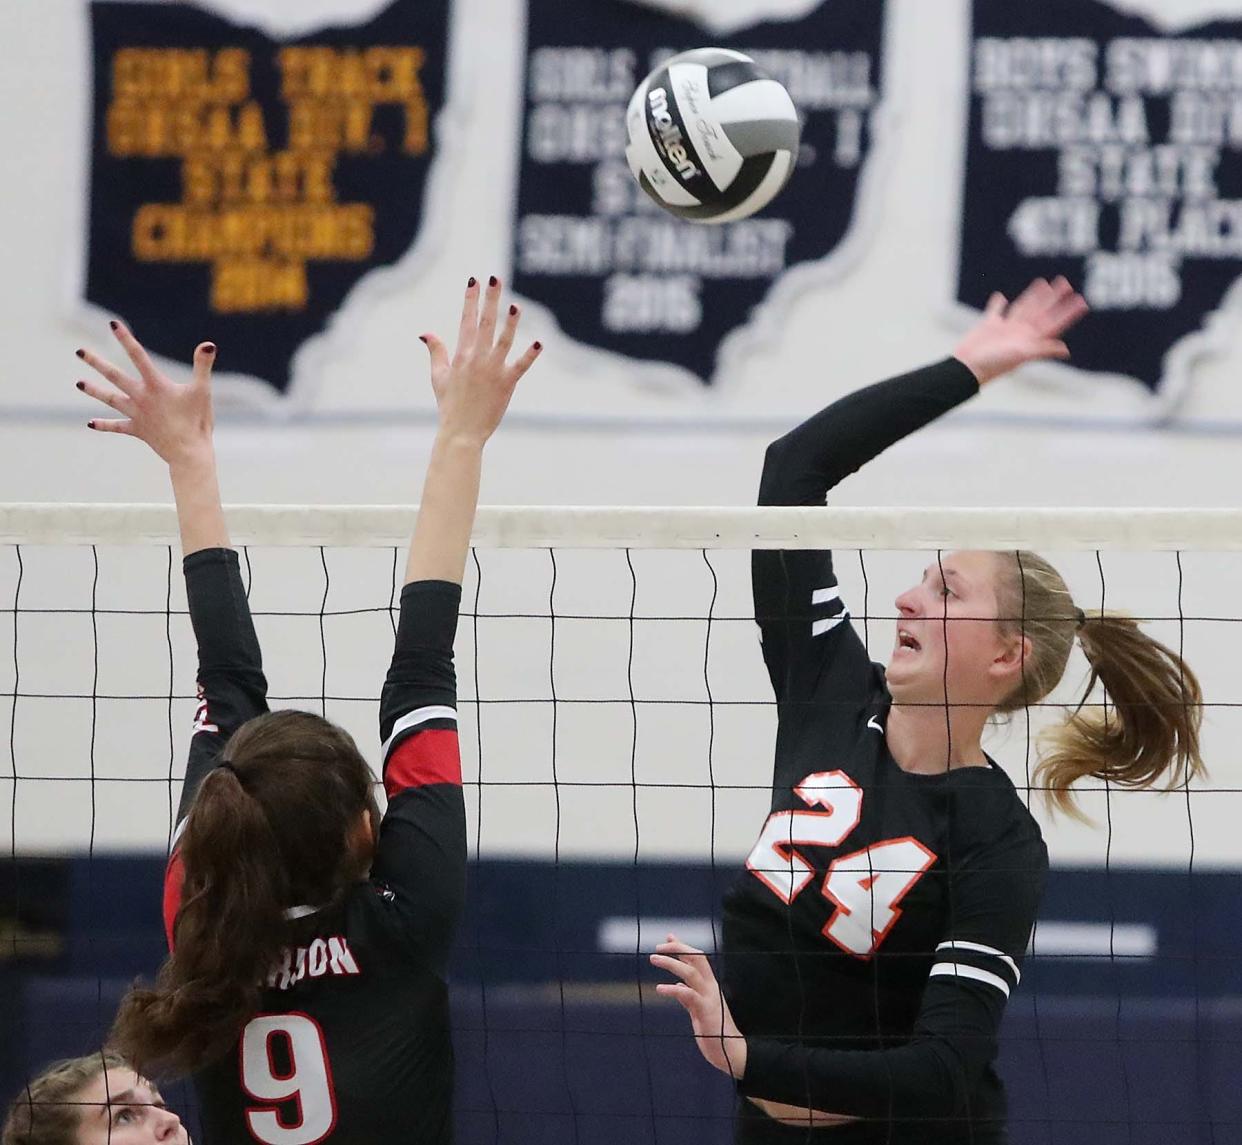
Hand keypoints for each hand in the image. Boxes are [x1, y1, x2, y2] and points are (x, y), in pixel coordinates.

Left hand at [77, 323, 216, 469]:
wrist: (189, 453)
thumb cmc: (197, 421)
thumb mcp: (202, 391)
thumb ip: (203, 366)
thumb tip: (209, 345)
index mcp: (156, 385)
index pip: (138, 356)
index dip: (126, 339)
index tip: (112, 324)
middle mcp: (141, 397)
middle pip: (114, 376)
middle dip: (96, 363)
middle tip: (79, 352)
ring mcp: (137, 414)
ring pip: (111, 399)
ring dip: (94, 390)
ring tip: (79, 383)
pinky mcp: (138, 430)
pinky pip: (118, 427)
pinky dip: (105, 425)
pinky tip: (90, 423)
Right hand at [421, 276, 540, 444]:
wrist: (461, 432)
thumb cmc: (449, 404)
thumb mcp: (439, 376)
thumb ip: (436, 352)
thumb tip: (426, 333)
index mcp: (461, 355)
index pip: (467, 321)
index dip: (470, 299)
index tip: (473, 281)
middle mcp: (477, 359)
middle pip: (485, 323)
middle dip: (490, 299)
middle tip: (495, 278)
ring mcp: (492, 371)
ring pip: (503, 340)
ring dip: (510, 323)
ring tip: (516, 305)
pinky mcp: (507, 384)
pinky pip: (520, 366)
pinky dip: (529, 356)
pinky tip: (538, 343)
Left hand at [651, 935, 746, 1079]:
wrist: (730, 1053)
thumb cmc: (715, 1032)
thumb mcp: (699, 1011)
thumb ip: (689, 997)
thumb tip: (678, 985)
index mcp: (710, 986)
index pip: (697, 959)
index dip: (683, 947)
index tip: (668, 938)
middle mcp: (711, 987)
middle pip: (696, 958)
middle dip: (678, 948)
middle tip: (657, 947)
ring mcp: (709, 998)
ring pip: (691, 972)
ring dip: (671, 963)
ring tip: (654, 959)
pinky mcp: (706, 1011)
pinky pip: (688, 995)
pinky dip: (673, 989)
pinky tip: (660, 988)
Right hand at [953, 276, 1087, 385]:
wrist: (967, 368)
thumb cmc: (993, 364)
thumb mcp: (1020, 355)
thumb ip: (1042, 350)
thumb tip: (1065, 349)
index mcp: (1030, 339)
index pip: (1054, 323)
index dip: (1068, 312)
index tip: (1081, 301)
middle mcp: (1020, 332)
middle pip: (1042, 311)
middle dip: (1054, 298)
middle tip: (1066, 283)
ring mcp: (1005, 329)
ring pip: (1023, 307)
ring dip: (1033, 296)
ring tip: (1043, 283)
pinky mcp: (988, 326)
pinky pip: (995, 311)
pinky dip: (998, 304)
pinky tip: (1001, 297)